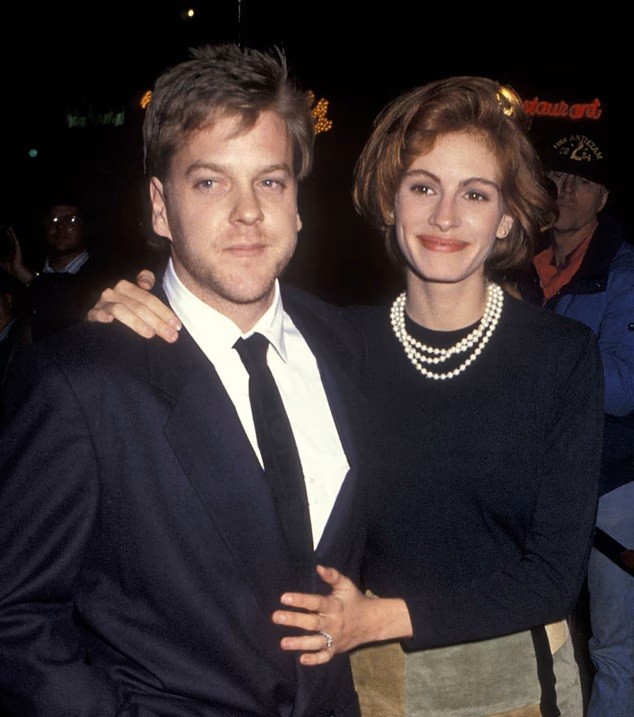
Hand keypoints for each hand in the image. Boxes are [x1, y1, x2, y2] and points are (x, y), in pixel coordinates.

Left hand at [0, 227, 32, 283]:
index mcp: (11, 252)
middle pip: (11, 240)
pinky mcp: (18, 248)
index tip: (4, 233)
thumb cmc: (9, 267)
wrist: (14, 270)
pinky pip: (15, 240)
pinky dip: (13, 236)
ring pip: (13, 239)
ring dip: (11, 233)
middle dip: (9, 234)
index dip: (7, 238)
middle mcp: (14, 250)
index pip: (9, 243)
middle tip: (6, 228)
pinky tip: (11, 231)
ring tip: (9, 227)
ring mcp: (16, 249)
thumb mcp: (0, 261)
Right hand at [86, 270, 181, 341]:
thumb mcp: (131, 292)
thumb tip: (147, 283)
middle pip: (139, 306)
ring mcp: (102, 302)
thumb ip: (144, 281)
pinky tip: (108, 320)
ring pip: (121, 310)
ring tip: (150, 334)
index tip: (177, 326)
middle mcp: (115, 292)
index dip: (164, 312)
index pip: (149, 299)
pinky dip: (101, 315)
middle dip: (157, 322)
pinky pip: (95, 312)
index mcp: (128, 287)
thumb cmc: (117, 301)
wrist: (87, 303)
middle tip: (171, 337)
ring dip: (136, 322)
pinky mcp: (90, 312)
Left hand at [272, 564, 410, 665]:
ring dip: (299, 643)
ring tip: (282, 643)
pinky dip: (314, 659)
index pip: (316, 602)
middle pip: (312, 623)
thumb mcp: (346, 585)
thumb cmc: (354, 600)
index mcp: (335, 606)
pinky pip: (325, 657)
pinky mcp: (336, 649)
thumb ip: (332, 576)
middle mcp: (334, 623)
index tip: (283, 597)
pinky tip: (301, 659)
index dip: (300, 600)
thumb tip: (318, 567)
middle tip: (276, 617)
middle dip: (294, 620)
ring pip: (316, 642)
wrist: (372, 621)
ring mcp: (335, 638)